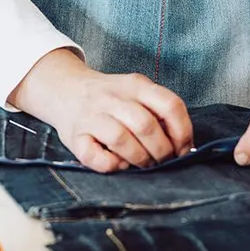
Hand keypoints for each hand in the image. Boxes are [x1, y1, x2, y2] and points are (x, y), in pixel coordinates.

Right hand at [9, 48, 193, 173]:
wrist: (65, 89)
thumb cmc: (109, 98)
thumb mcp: (135, 91)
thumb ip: (158, 110)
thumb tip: (184, 146)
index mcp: (135, 85)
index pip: (169, 105)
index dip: (182, 132)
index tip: (182, 149)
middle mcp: (113, 97)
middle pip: (146, 125)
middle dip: (161, 151)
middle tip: (161, 161)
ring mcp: (91, 115)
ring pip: (121, 139)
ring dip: (139, 159)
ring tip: (142, 164)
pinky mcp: (75, 136)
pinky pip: (95, 157)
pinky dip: (112, 165)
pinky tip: (117, 163)